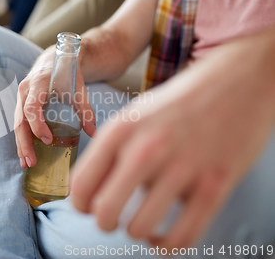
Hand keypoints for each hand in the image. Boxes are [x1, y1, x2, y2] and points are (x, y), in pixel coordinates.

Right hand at [14, 45, 96, 168]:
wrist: (55, 57)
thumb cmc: (67, 72)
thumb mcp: (78, 89)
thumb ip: (86, 110)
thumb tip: (94, 133)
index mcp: (38, 83)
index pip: (31, 108)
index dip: (37, 125)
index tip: (48, 139)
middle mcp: (25, 90)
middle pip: (19, 120)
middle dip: (24, 143)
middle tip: (32, 162)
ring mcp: (21, 97)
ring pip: (16, 124)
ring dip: (21, 145)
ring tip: (26, 164)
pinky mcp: (21, 103)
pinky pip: (19, 123)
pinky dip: (22, 139)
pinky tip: (26, 154)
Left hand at [71, 30, 274, 248]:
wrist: (239, 78)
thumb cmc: (181, 102)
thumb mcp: (136, 114)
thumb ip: (112, 149)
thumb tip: (91, 191)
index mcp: (120, 129)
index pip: (80, 184)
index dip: (81, 205)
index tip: (90, 206)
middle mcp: (146, 148)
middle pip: (105, 213)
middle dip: (105, 223)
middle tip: (113, 219)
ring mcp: (183, 166)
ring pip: (140, 229)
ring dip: (137, 232)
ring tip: (143, 223)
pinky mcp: (216, 184)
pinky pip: (182, 237)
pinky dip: (166, 246)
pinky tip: (164, 236)